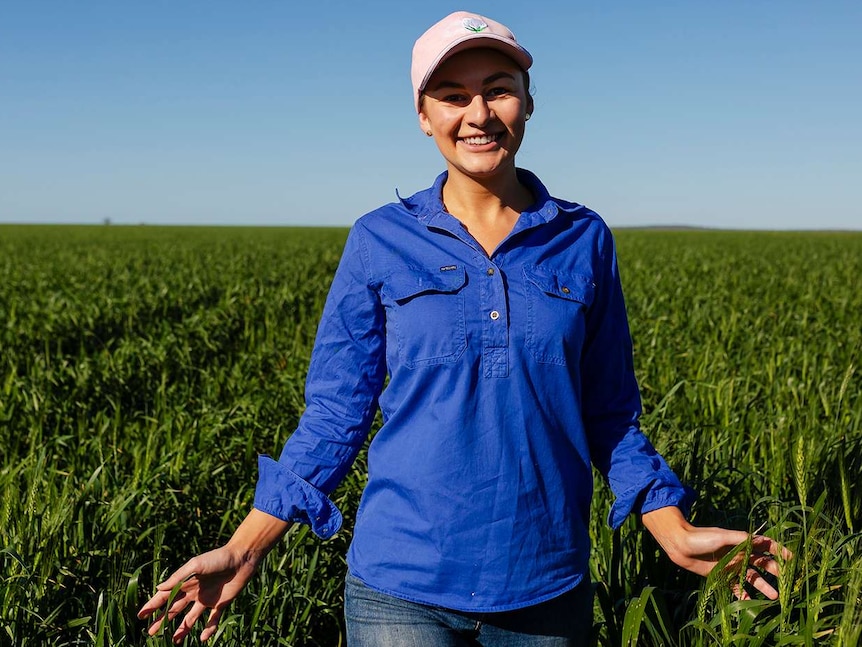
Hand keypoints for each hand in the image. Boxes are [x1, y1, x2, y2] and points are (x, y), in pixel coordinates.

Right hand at [137, 545, 258, 642]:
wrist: (241, 558)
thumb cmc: (217, 558)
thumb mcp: (195, 564)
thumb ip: (178, 577)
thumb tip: (158, 588)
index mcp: (186, 582)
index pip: (165, 596)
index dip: (153, 606)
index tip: (140, 616)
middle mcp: (194, 592)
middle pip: (174, 609)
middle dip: (162, 620)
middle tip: (151, 633)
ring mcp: (207, 599)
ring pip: (191, 618)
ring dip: (182, 629)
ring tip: (173, 640)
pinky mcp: (221, 604)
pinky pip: (213, 620)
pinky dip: (208, 629)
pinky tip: (202, 639)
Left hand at [641, 506, 791, 599]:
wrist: (681, 545)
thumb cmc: (701, 537)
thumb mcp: (722, 536)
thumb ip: (741, 539)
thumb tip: (761, 540)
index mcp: (741, 542)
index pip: (765, 546)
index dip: (779, 551)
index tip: (792, 558)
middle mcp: (739, 554)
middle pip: (762, 564)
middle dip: (776, 571)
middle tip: (788, 582)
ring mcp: (731, 566)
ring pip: (752, 578)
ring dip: (763, 586)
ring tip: (775, 596)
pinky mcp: (722, 576)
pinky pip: (736, 587)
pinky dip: (744, 595)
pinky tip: (752, 603)